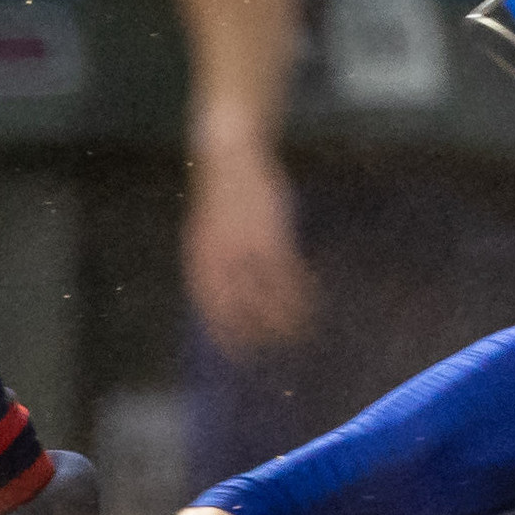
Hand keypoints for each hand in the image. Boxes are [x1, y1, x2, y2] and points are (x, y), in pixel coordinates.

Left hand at [182, 144, 315, 354]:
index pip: (214, 314)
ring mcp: (247, 251)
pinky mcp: (272, 237)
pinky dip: (302, 291)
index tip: (243, 357)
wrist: (230, 156)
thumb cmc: (221, 199)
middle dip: (263, 335)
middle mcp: (221, 263)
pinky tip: (313, 299)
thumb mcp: (206, 235)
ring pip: (271, 298)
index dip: (230, 339)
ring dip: (290, 318)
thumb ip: (214, 267)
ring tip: (304, 331)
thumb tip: (224, 301)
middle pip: (243, 313)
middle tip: (280, 349)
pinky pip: (289, 275)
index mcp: (201, 263)